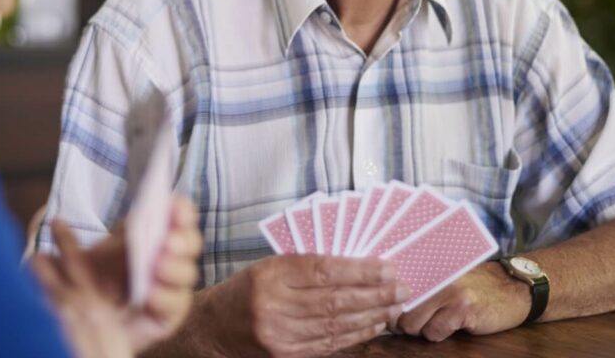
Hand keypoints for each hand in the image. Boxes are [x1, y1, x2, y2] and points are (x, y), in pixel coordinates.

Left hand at [33, 197, 202, 356]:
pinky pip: (178, 305)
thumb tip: (53, 223)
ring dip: (175, 268)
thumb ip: (72, 245)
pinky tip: (150, 295)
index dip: (181, 209)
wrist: (96, 321)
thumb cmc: (94, 281)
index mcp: (158, 232)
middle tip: (167, 241)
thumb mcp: (81, 260)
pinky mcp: (173, 312)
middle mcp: (172, 255)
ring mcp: (174, 285)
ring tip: (157, 266)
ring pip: (188, 273)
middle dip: (182, 239)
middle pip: (191, 242)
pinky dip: (166, 298)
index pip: (180, 214)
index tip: (172, 206)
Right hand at [199, 254, 409, 357]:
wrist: (212, 329)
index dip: (360, 270)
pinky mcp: (286, 355)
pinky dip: (356, 333)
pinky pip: (329, 343)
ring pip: (336, 323)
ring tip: (395, 305)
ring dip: (372, 314)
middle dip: (375, 293)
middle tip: (402, 287)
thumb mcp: (271, 266)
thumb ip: (308, 266)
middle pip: (335, 299)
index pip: (324, 270)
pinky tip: (374, 324)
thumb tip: (359, 266)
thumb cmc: (246, 290)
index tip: (388, 267)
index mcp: (271, 274)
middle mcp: (275, 305)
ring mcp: (280, 335)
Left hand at [389, 262, 528, 341]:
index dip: (389, 306)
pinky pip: (435, 332)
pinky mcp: (463, 308)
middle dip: (404, 323)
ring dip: (424, 329)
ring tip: (439, 320)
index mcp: (427, 265)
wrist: (513, 288)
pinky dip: (441, 333)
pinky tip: (455, 323)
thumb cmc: (475, 285)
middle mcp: (434, 275)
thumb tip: (387, 303)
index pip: (394, 286)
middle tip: (418, 322)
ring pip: (414, 324)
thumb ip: (420, 284)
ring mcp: (448, 291)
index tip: (389, 314)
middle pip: (399, 310)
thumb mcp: (444, 278)